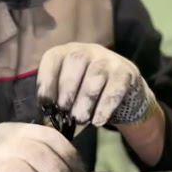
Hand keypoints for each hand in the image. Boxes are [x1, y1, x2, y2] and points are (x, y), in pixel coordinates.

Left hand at [36, 43, 153, 127]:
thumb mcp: (69, 91)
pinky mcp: (125, 73)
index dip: (47, 80)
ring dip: (85, 102)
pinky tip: (98, 121)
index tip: (46, 103)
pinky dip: (104, 108)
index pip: (54, 58)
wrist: (124, 93)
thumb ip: (57, 98)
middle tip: (65, 114)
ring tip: (80, 119)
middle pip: (76, 62)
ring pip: (95, 76)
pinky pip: (114, 90)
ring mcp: (109, 59)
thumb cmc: (86, 93)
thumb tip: (46, 117)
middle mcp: (88, 50)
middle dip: (67, 92)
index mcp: (68, 52)